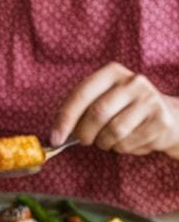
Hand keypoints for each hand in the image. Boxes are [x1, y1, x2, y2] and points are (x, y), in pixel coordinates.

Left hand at [52, 63, 178, 156]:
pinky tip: (129, 141)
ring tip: (108, 140)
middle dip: (84, 134)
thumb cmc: (126, 111)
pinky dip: (122, 148)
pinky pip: (129, 142)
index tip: (55, 138)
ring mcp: (148, 100)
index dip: (65, 119)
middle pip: (97, 113)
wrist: (170, 117)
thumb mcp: (104, 101)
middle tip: (85, 141)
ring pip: (113, 131)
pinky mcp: (160, 120)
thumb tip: (57, 134)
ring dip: (104, 143)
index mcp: (111, 72)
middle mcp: (132, 81)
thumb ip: (81, 111)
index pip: (81, 94)